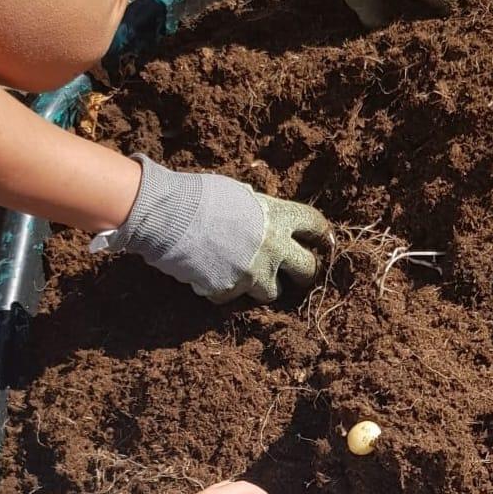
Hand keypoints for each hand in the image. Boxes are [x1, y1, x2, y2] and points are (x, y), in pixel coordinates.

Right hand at [91, 155, 330, 303]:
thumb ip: (260, 212)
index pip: (315, 226)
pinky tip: (209, 275)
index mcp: (277, 218)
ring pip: (272, 293)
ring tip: (243, 274)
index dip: (322, 235)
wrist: (168, 216)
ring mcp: (253, 274)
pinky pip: (232, 298)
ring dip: (262, 286)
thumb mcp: (239, 195)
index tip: (324, 242)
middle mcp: (273, 249)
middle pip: (307, 270)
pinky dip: (223, 289)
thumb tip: (267, 219)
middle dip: (304, 273)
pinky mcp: (231, 292)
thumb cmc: (199, 196)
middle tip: (297, 273)